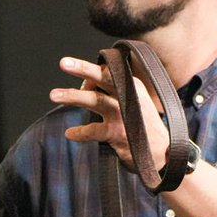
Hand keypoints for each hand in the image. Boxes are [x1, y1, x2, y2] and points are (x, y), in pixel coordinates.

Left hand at [49, 56, 168, 171]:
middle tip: (63, 62)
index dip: (89, 74)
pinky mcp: (118, 133)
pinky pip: (92, 130)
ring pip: (94, 100)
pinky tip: (70, 133)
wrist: (162, 154)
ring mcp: (123, 114)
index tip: (80, 81)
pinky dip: (79, 132)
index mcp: (132, 86)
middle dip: (83, 68)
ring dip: (72, 96)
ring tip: (53, 95)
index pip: (108, 72)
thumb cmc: (142, 126)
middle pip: (104, 77)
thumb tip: (84, 86)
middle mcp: (129, 96)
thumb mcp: (135, 102)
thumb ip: (112, 92)